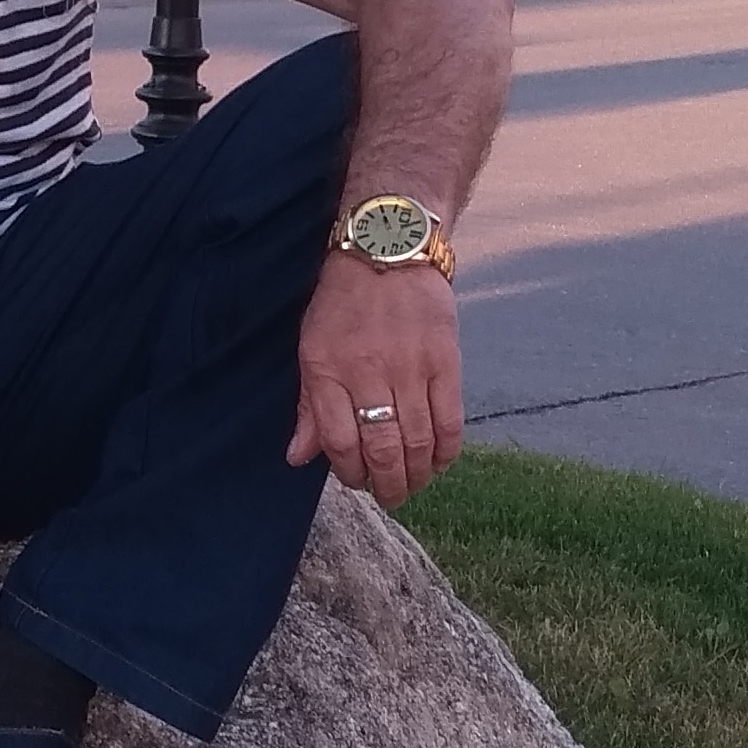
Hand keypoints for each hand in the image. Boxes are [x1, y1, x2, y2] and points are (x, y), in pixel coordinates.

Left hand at [287, 255, 463, 505]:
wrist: (389, 251)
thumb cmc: (342, 303)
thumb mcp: (311, 348)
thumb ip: (308, 406)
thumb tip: (297, 457)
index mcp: (328, 370)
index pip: (339, 441)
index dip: (349, 472)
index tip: (355, 481)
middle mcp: (369, 372)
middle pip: (382, 448)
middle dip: (386, 484)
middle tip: (388, 496)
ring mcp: (411, 368)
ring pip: (417, 441)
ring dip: (415, 474)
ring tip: (411, 485)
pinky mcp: (445, 362)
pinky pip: (449, 420)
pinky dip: (445, 451)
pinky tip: (438, 462)